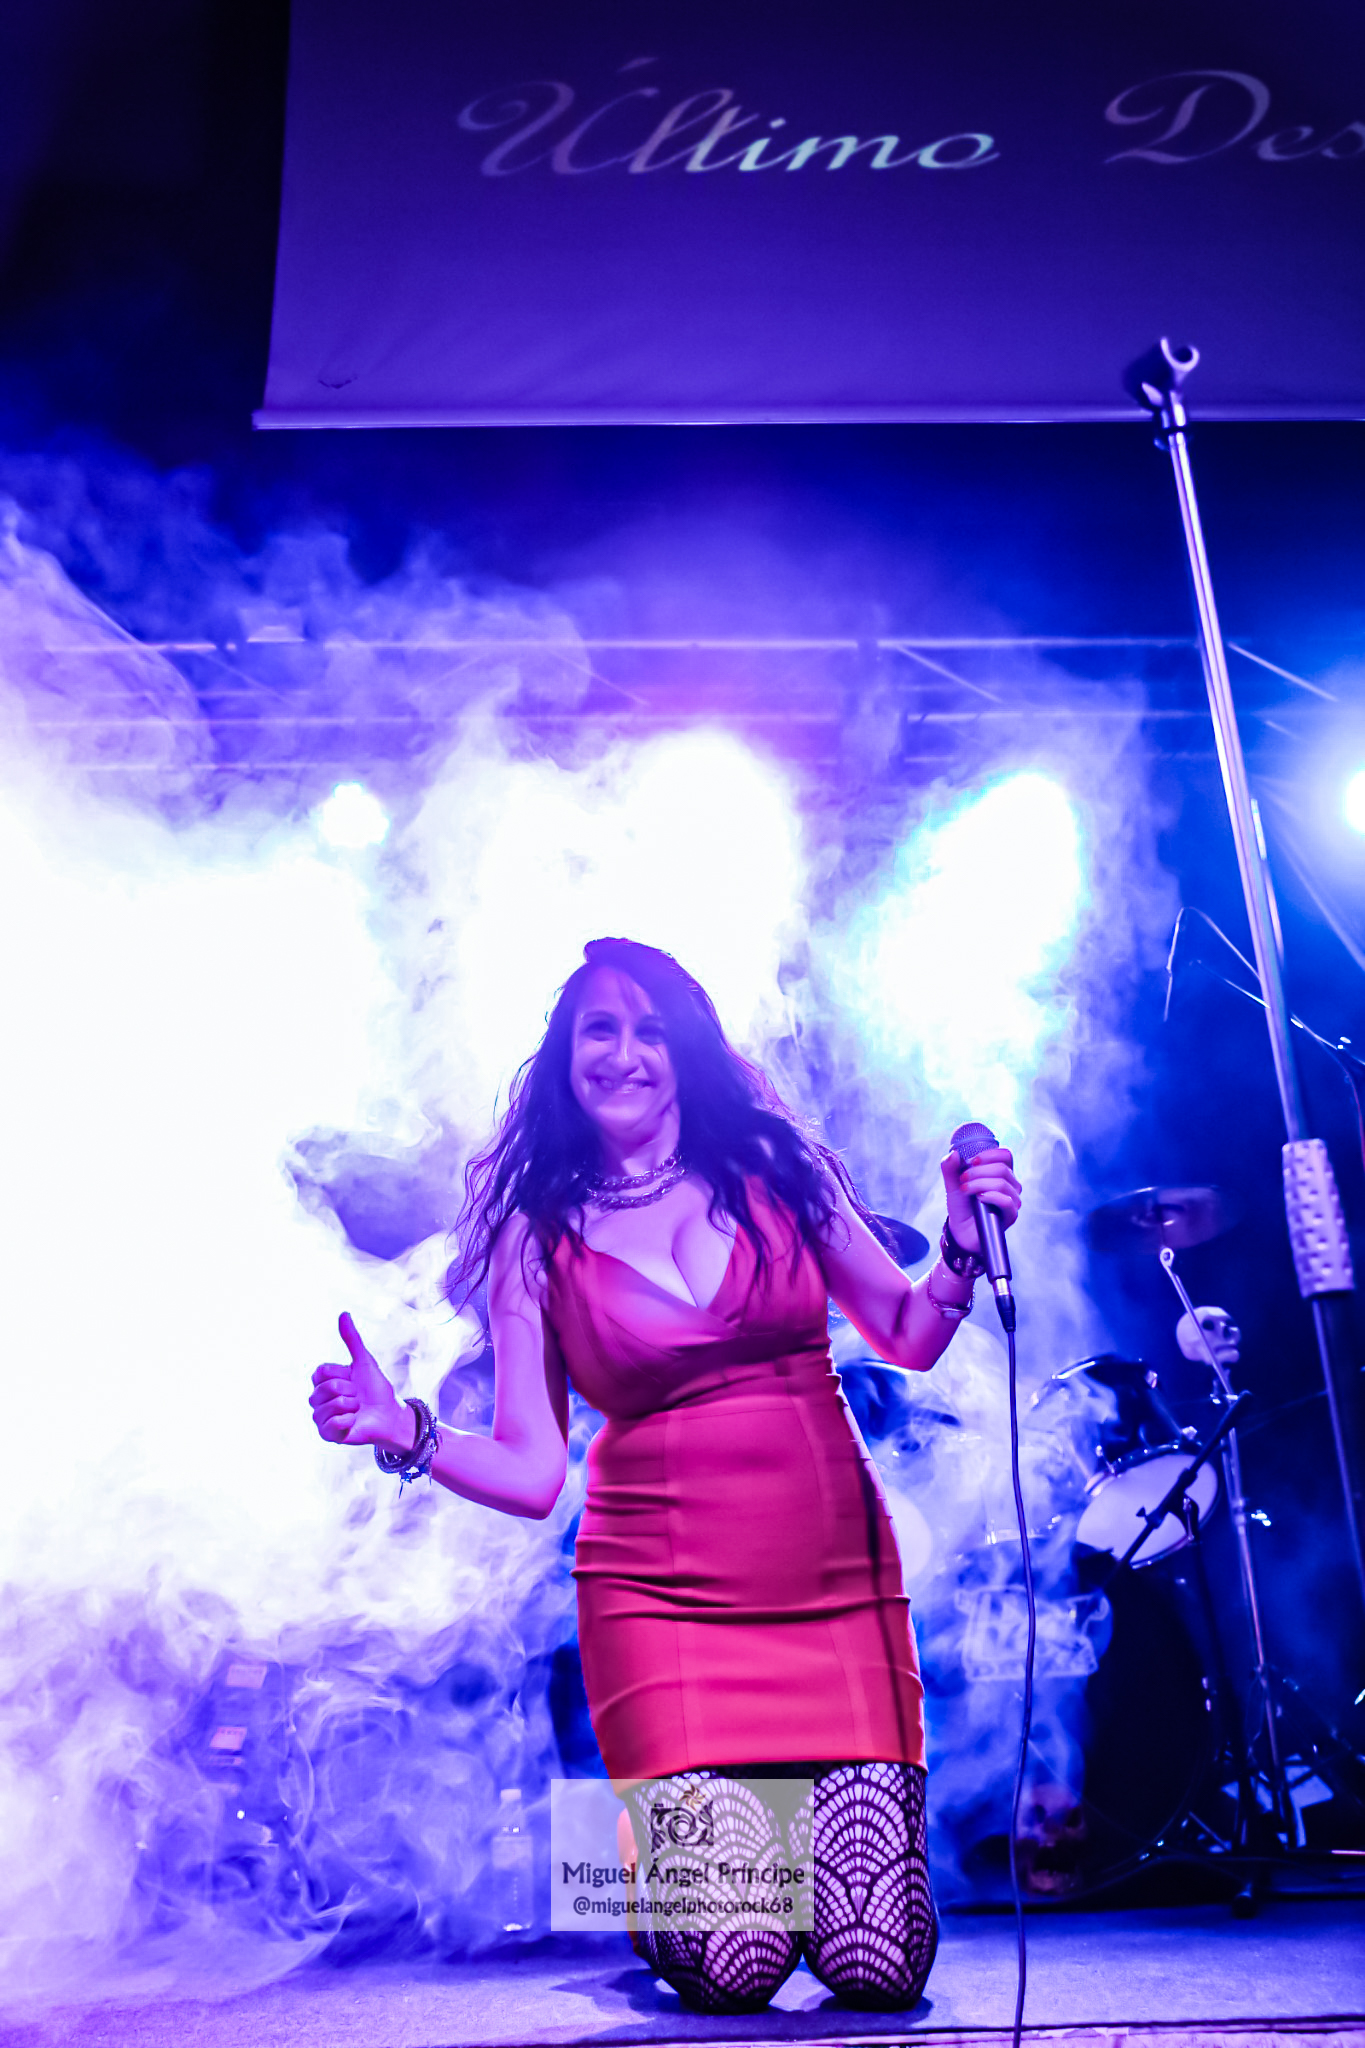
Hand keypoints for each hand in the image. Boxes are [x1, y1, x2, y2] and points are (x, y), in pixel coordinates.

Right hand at [309, 1313, 414, 1452]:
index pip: (320, 1372)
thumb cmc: (376, 1389)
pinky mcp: (328, 1435)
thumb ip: (352, 1339)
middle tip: (358, 1397)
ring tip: (357, 1409)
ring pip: (325, 1408)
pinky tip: (353, 1421)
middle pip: (324, 1389)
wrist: (390, 1414)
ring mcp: (322, 1418)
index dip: (341, 1374)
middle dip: (347, 1390)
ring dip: (348, 1406)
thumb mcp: (364, 1361)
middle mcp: (319, 1399)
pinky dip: (345, 1422)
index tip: (353, 1379)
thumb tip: (343, 1313)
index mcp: (324, 1381)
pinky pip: (329, 1426)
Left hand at [940, 1143, 1021, 1258]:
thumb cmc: (962, 1206)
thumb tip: (953, 1153)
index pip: (1006, 1156)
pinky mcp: (1011, 1215)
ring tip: (965, 1189)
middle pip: (1002, 1169)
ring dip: (980, 1183)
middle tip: (963, 1178)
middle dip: (978, 1171)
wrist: (961, 1230)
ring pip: (1002, 1183)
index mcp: (1001, 1174)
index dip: (990, 1154)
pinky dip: (991, 1196)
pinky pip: (1007, 1201)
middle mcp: (1010, 1185)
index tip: (972, 1161)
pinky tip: (979, 1198)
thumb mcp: (953, 1185)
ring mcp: (1012, 1200)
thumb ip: (950, 1169)